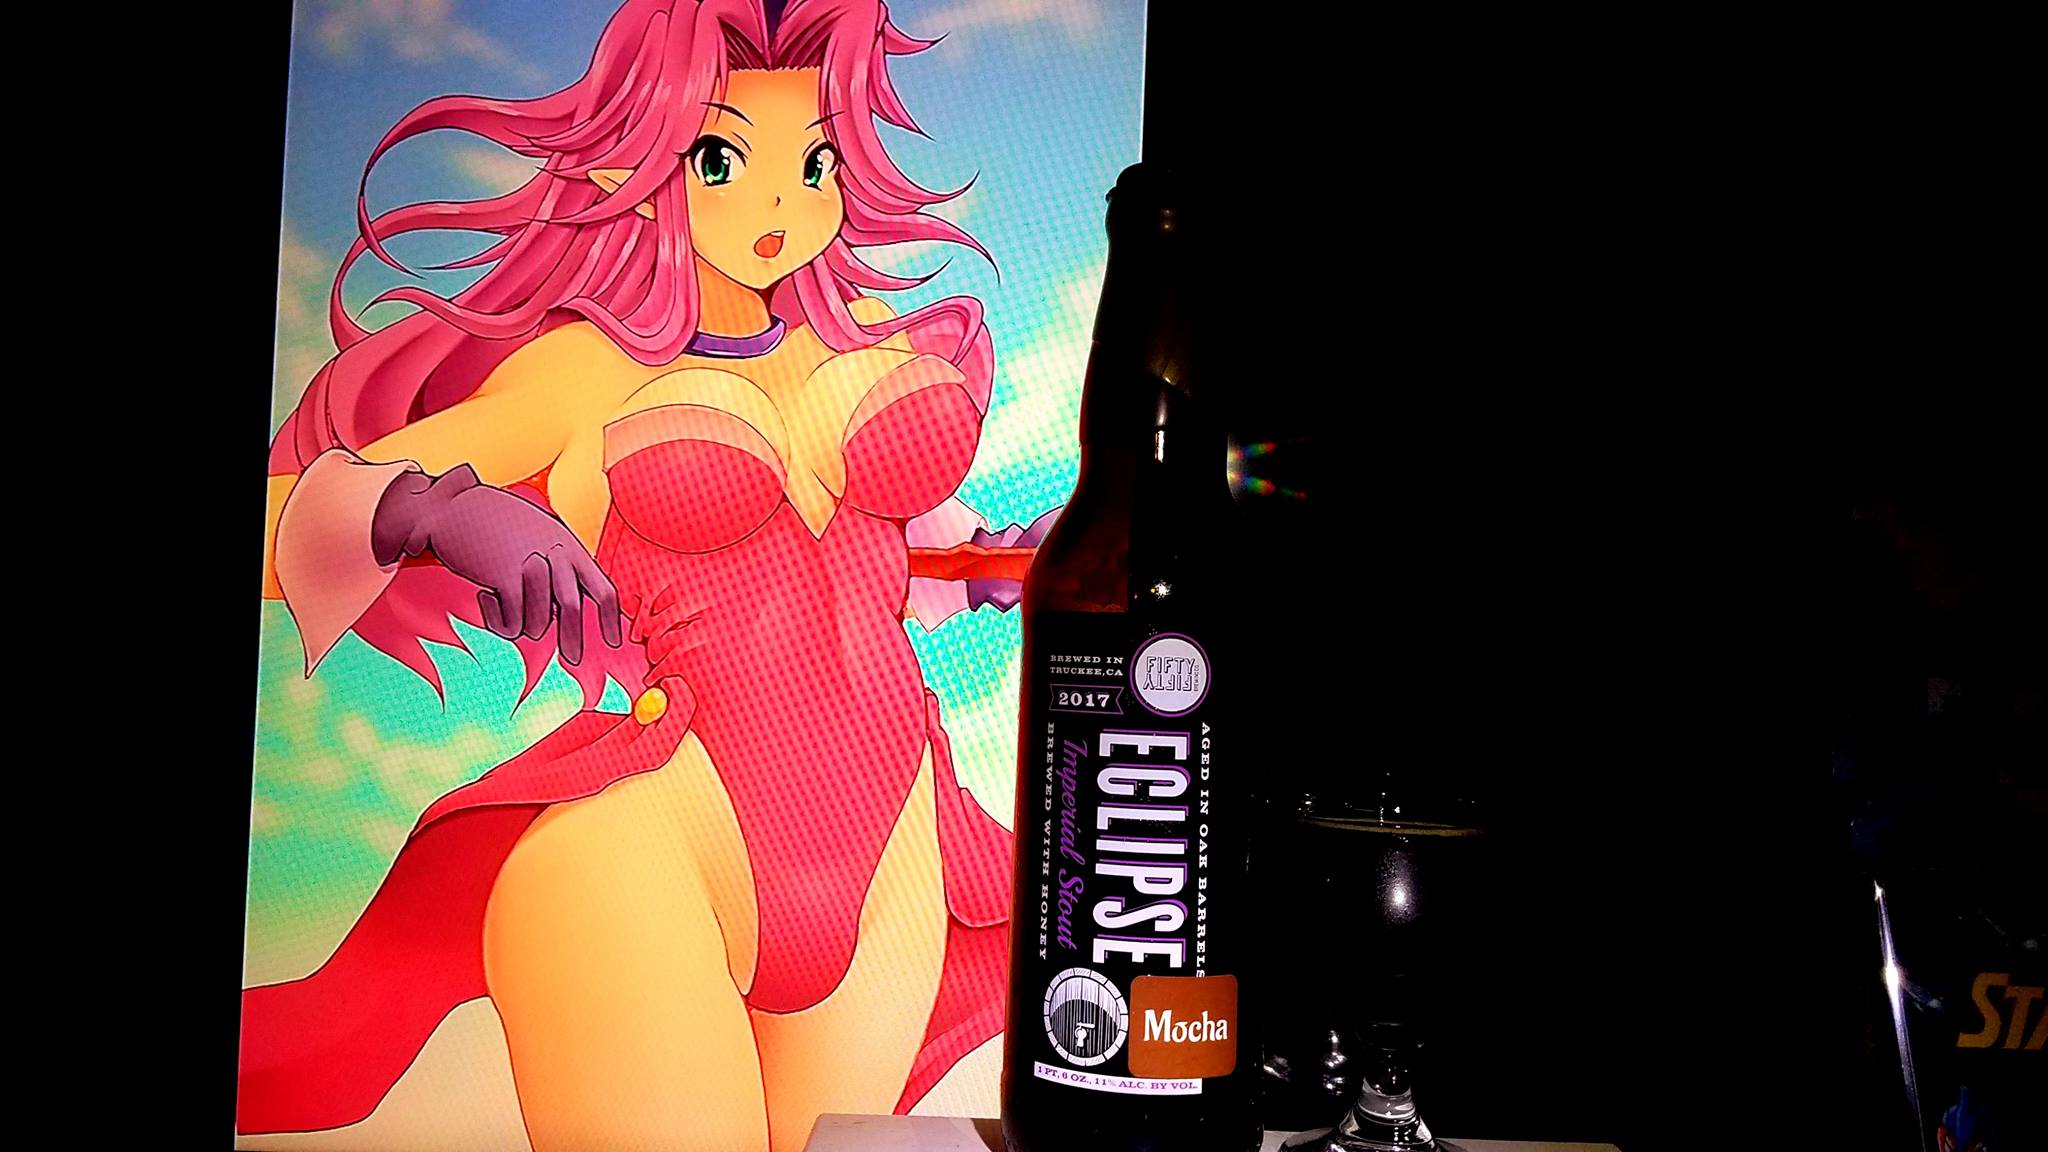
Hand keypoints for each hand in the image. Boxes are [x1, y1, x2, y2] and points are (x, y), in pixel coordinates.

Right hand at [374, 465, 623, 664]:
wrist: (453, 505)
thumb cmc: (495, 524)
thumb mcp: (539, 537)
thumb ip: (556, 567)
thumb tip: (563, 612)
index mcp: (569, 547)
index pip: (602, 588)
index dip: (609, 619)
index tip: (614, 641)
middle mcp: (555, 555)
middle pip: (572, 610)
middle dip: (574, 639)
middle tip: (573, 659)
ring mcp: (531, 565)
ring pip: (537, 622)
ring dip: (518, 623)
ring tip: (500, 604)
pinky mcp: (505, 577)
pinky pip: (511, 623)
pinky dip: (497, 620)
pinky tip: (484, 596)